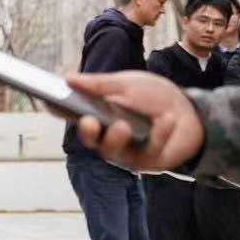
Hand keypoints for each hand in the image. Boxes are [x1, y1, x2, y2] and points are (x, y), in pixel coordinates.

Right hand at [68, 72, 204, 170]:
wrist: (190, 113)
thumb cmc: (155, 98)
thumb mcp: (128, 83)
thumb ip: (100, 83)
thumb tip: (69, 78)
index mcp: (98, 115)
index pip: (73, 114)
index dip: (59, 110)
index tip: (49, 101)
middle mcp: (107, 136)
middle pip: (90, 139)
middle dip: (86, 132)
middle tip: (88, 121)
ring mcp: (126, 150)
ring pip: (112, 150)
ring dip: (116, 138)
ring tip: (122, 126)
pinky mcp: (147, 161)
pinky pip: (148, 150)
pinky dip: (159, 134)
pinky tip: (167, 122)